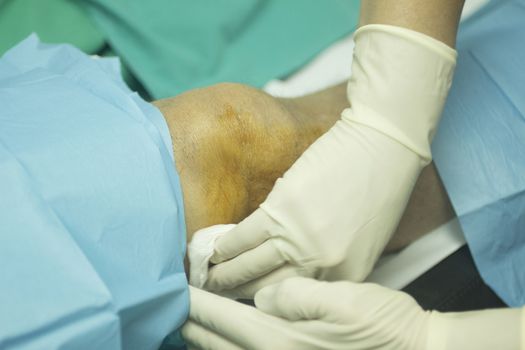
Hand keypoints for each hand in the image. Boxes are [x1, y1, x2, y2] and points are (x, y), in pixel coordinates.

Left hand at [182, 278, 523, 349]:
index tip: (172, 290)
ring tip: (187, 323)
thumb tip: (262, 294)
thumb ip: (296, 294)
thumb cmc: (382, 325)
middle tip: (169, 305)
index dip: (193, 303)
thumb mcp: (343, 299)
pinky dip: (225, 349)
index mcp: (280, 339)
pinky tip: (223, 342)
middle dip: (189, 323)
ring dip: (203, 339)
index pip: (221, 317)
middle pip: (215, 342)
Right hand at [204, 24, 456, 297]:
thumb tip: (291, 265)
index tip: (250, 294)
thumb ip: (330, 261)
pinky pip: (244, 236)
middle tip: (220, 291)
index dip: (268, 297)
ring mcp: (301, 239)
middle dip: (240, 292)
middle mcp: (322, 265)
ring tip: (210, 276)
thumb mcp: (364, 240)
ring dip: (225, 273)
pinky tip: (213, 249)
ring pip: (251, 265)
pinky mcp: (282, 210)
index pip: (298, 296)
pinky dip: (225, 245)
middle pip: (269, 287)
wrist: (384, 144)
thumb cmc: (379, 187)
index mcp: (346, 275)